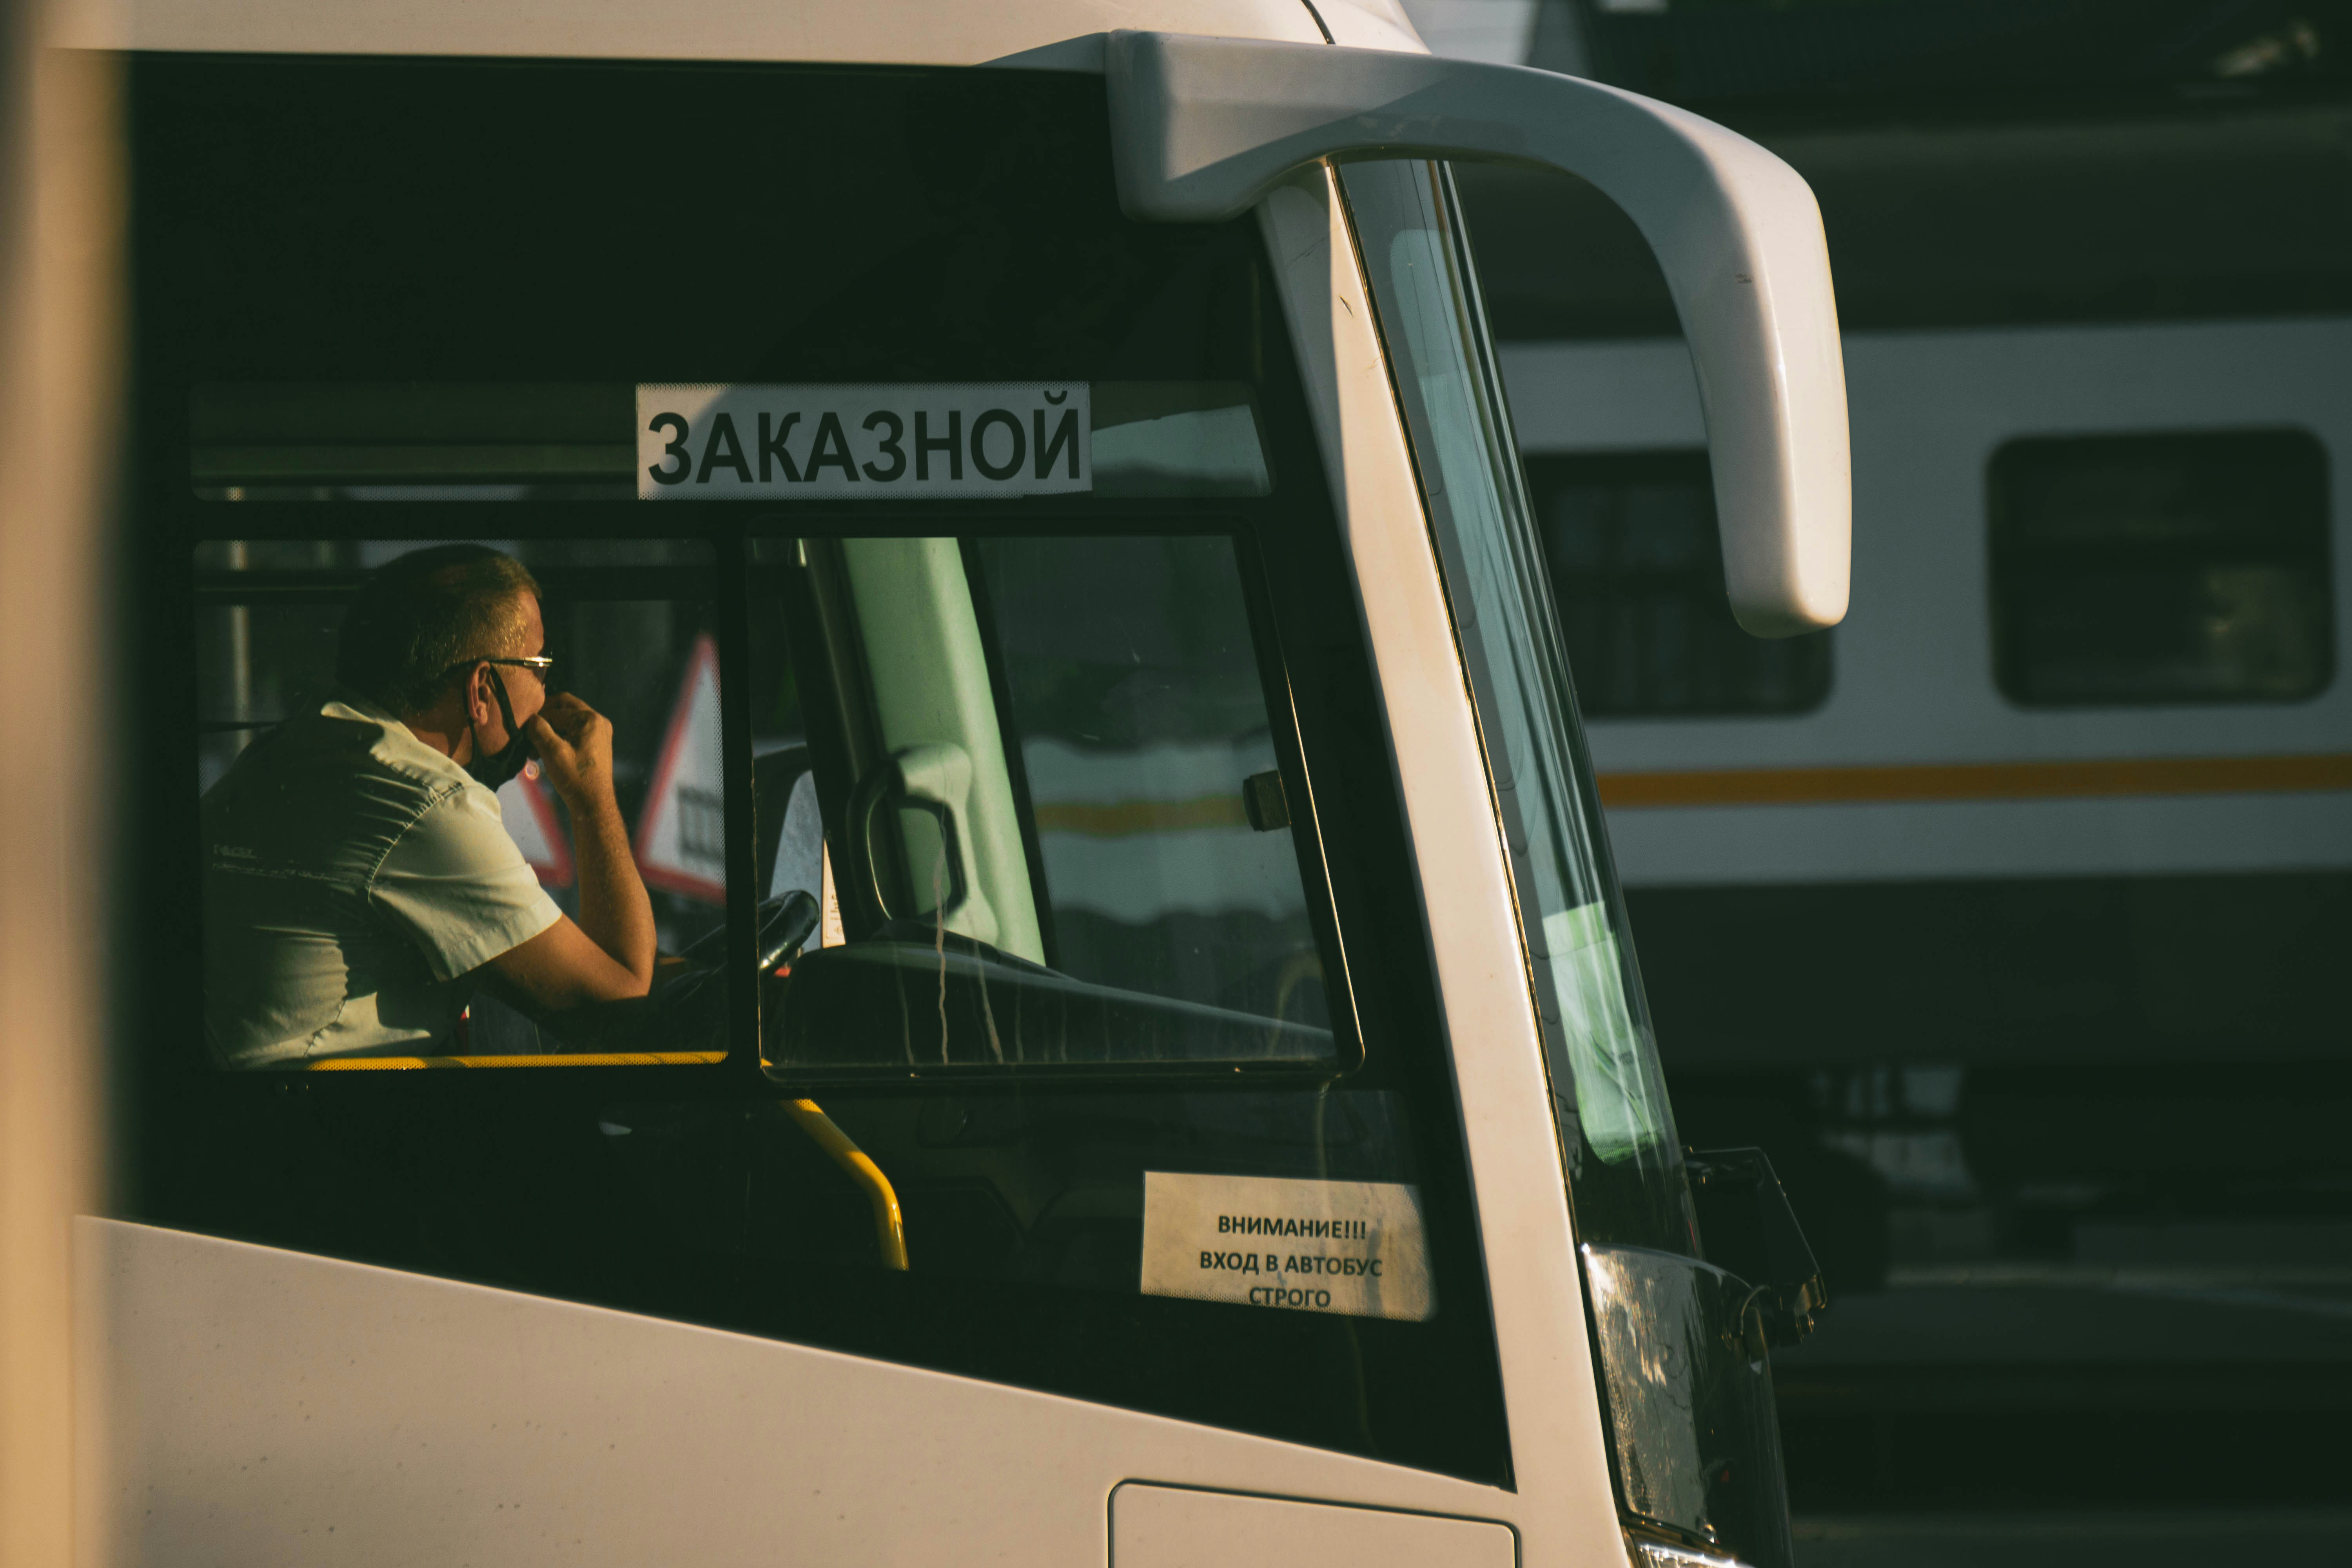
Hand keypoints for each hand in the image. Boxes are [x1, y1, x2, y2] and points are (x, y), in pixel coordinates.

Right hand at [527, 692, 617, 808]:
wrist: (594, 804)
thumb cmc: (574, 778)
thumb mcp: (552, 752)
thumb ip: (539, 729)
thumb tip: (530, 717)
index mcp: (590, 719)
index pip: (555, 709)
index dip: (536, 718)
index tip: (520, 731)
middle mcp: (598, 721)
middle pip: (564, 708)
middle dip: (544, 719)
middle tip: (527, 732)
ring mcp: (599, 732)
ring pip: (568, 721)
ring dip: (549, 730)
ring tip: (533, 748)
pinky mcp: (596, 744)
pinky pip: (574, 732)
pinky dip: (558, 738)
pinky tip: (544, 752)